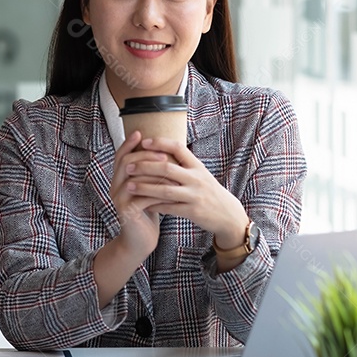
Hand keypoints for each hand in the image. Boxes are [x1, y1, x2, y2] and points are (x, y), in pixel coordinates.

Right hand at [109, 131, 169, 258]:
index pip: (120, 156)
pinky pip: (141, 196)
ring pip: (133, 178)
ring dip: (153, 172)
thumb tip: (162, 150)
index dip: (129, 144)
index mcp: (119, 179)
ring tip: (170, 170)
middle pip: (126, 163)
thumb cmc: (148, 212)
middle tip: (164, 155)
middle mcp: (115, 187)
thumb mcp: (148, 189)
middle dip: (145, 156)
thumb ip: (149, 173)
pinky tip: (170, 190)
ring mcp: (119, 199)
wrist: (140, 241)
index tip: (141, 132)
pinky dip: (156, 191)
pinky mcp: (126, 211)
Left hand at [124, 137, 249, 248]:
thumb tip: (162, 150)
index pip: (178, 148)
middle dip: (145, 166)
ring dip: (144, 188)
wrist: (228, 215)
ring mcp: (195, 195)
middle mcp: (196, 178)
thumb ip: (184, 164)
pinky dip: (154, 206)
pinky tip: (142, 204)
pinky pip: (169, 208)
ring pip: (165, 190)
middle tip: (128, 166)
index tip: (143, 142)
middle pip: (167, 168)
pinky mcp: (192, 211)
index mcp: (197, 166)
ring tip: (129, 186)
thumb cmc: (209, 192)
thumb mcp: (201, 174)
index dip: (160, 143)